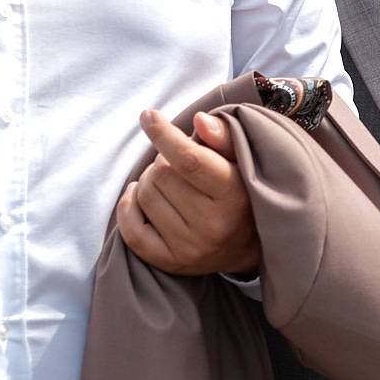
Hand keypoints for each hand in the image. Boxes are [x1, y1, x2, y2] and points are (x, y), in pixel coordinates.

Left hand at [116, 109, 260, 275]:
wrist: (251, 245)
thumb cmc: (240, 191)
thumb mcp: (241, 160)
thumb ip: (223, 136)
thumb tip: (198, 120)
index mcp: (233, 194)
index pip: (189, 161)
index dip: (164, 135)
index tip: (148, 116)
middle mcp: (213, 225)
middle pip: (160, 175)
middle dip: (161, 162)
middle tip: (175, 166)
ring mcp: (191, 247)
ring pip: (144, 197)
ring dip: (147, 182)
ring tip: (166, 183)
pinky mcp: (172, 263)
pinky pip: (131, 232)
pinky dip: (127, 208)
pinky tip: (138, 197)